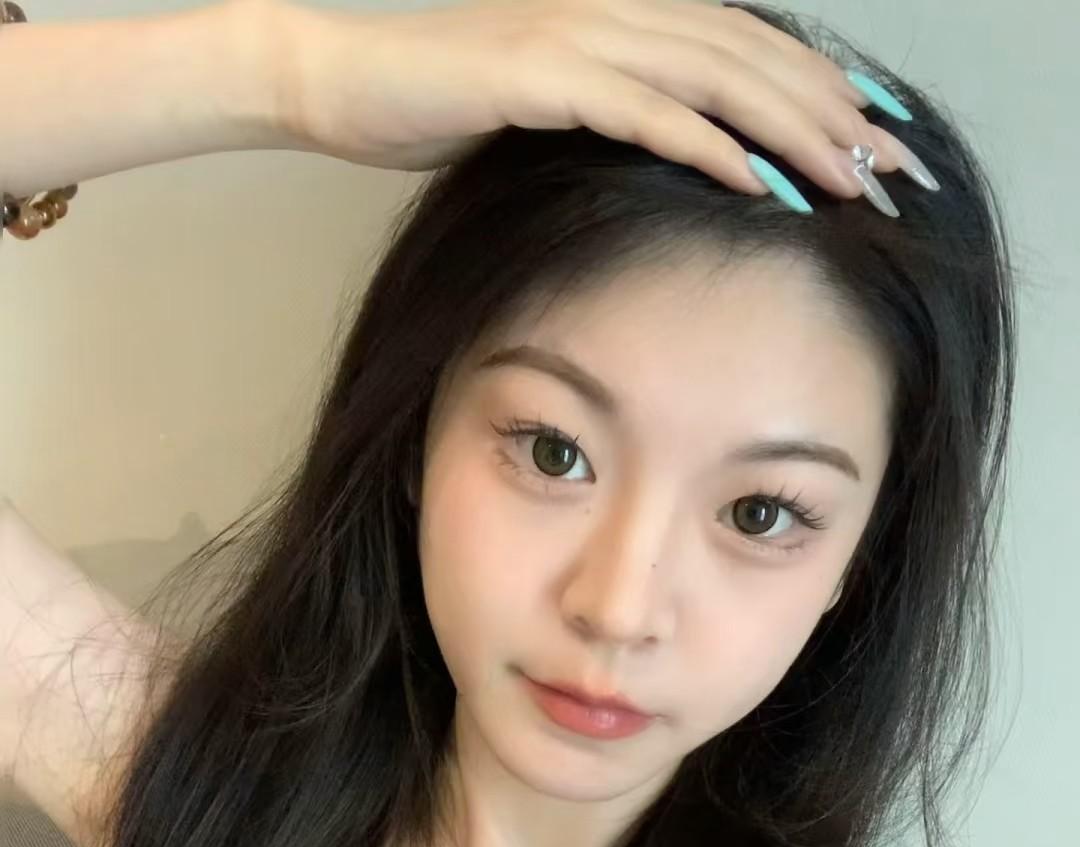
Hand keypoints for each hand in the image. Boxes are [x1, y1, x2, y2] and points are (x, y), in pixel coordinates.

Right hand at [265, 0, 910, 198]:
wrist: (346, 80)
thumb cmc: (439, 102)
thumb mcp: (545, 106)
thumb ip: (613, 114)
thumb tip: (676, 155)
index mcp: (625, 19)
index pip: (750, 48)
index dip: (823, 88)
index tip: (880, 139)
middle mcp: (617, 15)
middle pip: (756, 57)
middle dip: (835, 113)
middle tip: (897, 169)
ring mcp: (581, 41)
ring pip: (718, 79)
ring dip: (793, 131)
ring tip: (853, 182)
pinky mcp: (541, 79)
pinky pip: (647, 113)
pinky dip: (711, 148)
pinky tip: (762, 184)